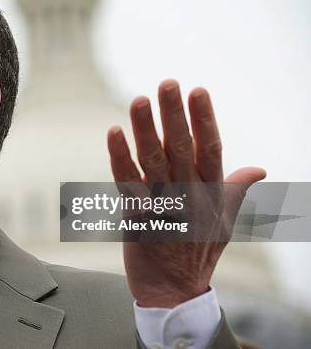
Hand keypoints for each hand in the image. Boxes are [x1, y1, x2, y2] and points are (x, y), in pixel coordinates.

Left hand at [107, 79, 265, 307]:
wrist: (172, 290)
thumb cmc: (198, 252)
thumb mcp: (224, 221)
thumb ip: (235, 190)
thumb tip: (258, 169)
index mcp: (210, 193)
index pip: (210, 149)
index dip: (204, 119)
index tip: (198, 91)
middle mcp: (188, 196)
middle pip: (180, 148)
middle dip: (173, 114)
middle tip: (167, 83)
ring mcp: (161, 206)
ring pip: (152, 160)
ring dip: (144, 129)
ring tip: (138, 100)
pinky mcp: (137, 216)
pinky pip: (127, 182)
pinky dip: (119, 157)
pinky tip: (114, 133)